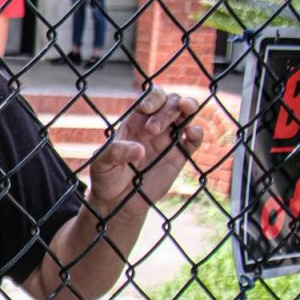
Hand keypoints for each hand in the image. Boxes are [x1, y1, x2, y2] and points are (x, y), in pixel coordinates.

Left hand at [87, 88, 205, 216]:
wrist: (117, 202)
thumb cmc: (106, 177)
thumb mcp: (101, 163)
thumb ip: (115, 152)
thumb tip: (140, 150)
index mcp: (135, 122)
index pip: (150, 98)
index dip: (152, 98)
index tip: (146, 109)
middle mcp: (154, 126)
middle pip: (170, 102)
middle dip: (166, 110)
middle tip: (152, 130)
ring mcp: (168, 140)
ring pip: (186, 114)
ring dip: (189, 107)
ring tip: (186, 109)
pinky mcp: (180, 156)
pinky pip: (194, 140)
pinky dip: (197, 133)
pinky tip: (191, 133)